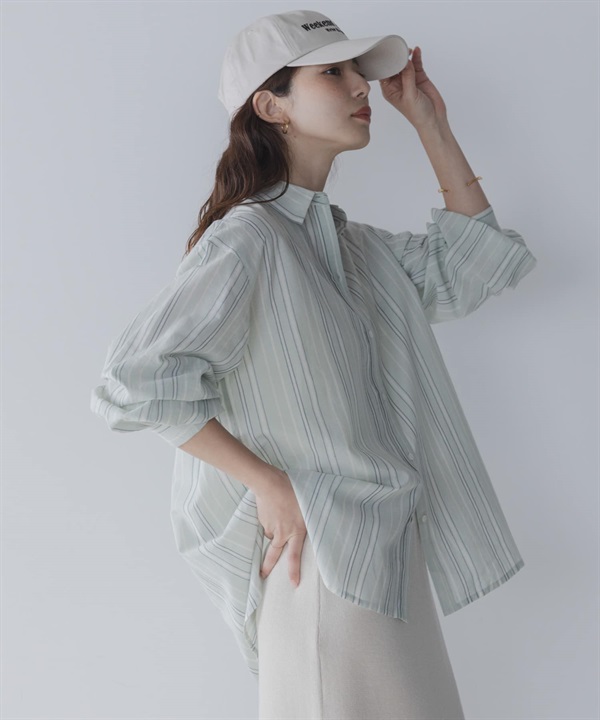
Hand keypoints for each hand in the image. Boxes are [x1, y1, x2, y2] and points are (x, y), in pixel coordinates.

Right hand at [255, 471, 306, 586]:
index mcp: (296, 531)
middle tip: (262, 576)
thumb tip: (307, 524)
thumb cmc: (293, 491)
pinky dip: (269, 520)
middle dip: (267, 566)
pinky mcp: (262, 521)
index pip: (294, 557)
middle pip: (274, 554)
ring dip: (275, 530)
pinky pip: (266, 524)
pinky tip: (272, 508)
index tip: (293, 584)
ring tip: (279, 513)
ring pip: (272, 535)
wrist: (270, 483)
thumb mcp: (307, 505)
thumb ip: (307, 518)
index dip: (293, 571)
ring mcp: (270, 528)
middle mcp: (282, 533)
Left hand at [379, 46, 447, 130]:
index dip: (384, 64)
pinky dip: (416, 56)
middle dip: (395, 57)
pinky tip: (416, 50)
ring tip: (408, 50)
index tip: (386, 54)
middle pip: (394, 66)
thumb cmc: (417, 114)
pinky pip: (416, 63)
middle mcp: (397, 84)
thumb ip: (407, 77)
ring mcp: (409, 79)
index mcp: (389, 90)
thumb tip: (405, 61)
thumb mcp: (410, 95)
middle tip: (398, 49)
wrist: (433, 119)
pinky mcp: (419, 77)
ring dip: (406, 55)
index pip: (383, 73)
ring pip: (405, 63)